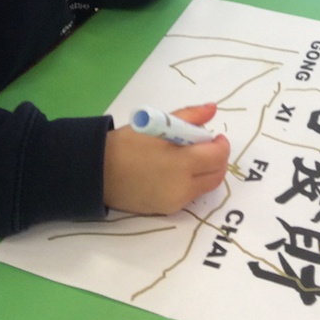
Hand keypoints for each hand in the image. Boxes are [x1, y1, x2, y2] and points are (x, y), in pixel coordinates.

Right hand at [103, 103, 229, 214]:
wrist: (98, 173)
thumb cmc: (127, 144)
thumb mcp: (158, 124)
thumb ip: (189, 116)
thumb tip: (212, 109)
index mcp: (182, 163)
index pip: (217, 156)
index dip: (221, 144)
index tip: (215, 136)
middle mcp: (184, 187)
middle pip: (217, 175)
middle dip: (218, 159)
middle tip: (206, 146)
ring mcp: (176, 202)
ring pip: (205, 187)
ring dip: (206, 172)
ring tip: (190, 157)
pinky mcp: (167, 210)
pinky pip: (190, 195)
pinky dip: (192, 182)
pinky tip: (177, 171)